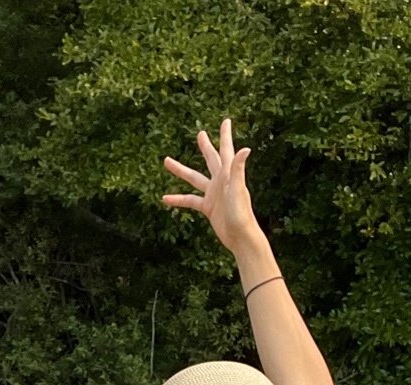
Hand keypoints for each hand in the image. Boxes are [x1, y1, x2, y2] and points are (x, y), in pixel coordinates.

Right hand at [163, 117, 266, 260]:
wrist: (240, 237)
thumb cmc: (241, 214)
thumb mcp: (238, 190)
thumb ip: (238, 169)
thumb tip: (246, 149)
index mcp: (228, 174)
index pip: (226, 149)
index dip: (225, 135)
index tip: (226, 121)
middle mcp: (221, 181)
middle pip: (210, 159)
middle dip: (205, 146)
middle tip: (200, 134)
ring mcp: (214, 194)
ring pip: (194, 178)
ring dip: (181, 170)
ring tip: (166, 161)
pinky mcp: (208, 207)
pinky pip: (190, 200)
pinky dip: (178, 199)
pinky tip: (164, 199)